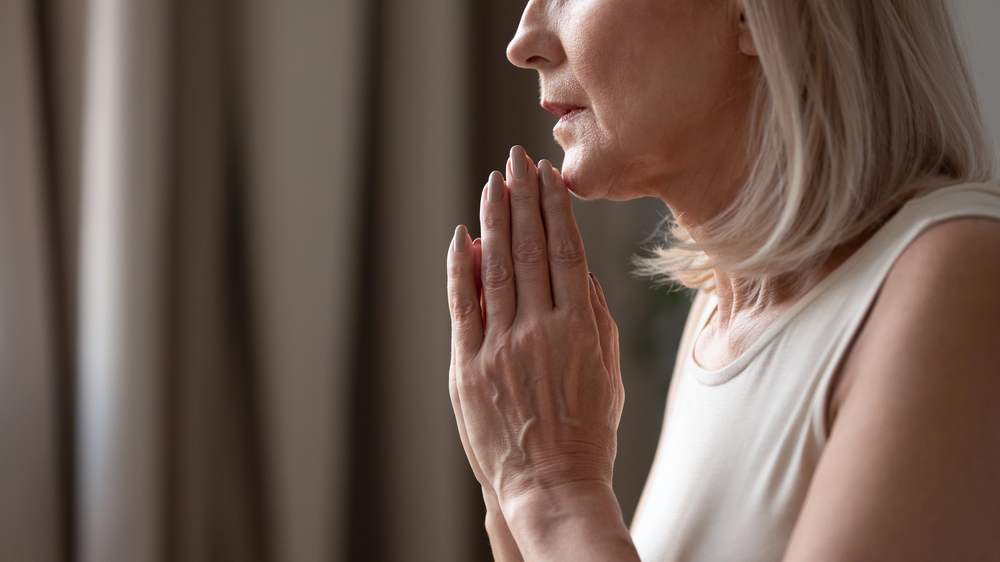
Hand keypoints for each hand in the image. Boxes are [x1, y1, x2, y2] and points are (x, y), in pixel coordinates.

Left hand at [447, 146, 623, 521]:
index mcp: (580, 328)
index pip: (567, 251)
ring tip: (493, 183)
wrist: (552, 486)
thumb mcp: (608, 374)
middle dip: (523, 197)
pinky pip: (462, 307)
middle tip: (518, 159)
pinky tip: (463, 237)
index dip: (556, 208)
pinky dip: (460, 268)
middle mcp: (540, 330)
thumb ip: (596, 319)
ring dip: (494, 220)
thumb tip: (581, 271)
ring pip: (496, 268)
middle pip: (531, 248)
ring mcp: (501, 347)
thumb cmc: (587, 434)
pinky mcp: (468, 367)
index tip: (549, 176)